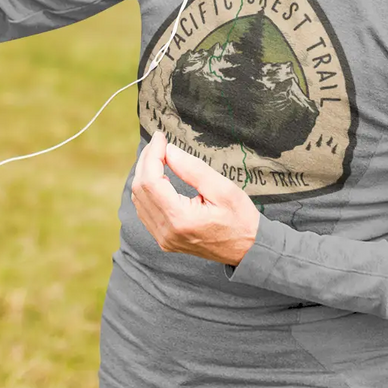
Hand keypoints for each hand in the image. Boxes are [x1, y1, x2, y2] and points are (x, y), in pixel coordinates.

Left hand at [130, 131, 261, 267]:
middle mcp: (167, 231)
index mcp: (180, 219)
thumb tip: (169, 151)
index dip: (152, 155)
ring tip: (157, 156)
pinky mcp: (165, 239)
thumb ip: (194, 169)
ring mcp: (164, 238)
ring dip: (144, 175)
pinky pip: (145, 211)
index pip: (151, 181)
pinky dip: (147, 190)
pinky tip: (158, 177)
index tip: (161, 137)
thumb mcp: (223, 189)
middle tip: (158, 143)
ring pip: (139, 200)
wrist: (248, 249)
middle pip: (140, 190)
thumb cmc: (240, 219)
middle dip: (146, 161)